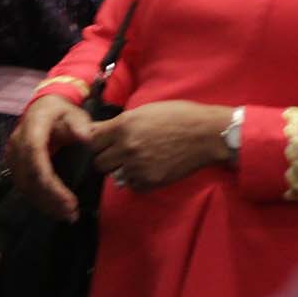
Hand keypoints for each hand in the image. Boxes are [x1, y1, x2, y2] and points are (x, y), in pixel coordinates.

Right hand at [11, 96, 95, 219]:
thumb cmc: (61, 112)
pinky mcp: (14, 165)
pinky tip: (55, 209)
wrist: (43, 108)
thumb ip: (80, 124)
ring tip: (67, 215)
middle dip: (49, 198)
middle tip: (71, 212)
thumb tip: (85, 137)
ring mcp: (13, 155)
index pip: (35, 156)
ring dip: (44, 203)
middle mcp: (17, 143)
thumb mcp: (74, 113)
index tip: (66, 198)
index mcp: (32, 128)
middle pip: (28, 176)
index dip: (48, 180)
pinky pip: (23, 186)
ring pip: (24, 186)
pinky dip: (38, 200)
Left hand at [87, 101, 236, 193]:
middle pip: (99, 162)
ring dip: (122, 170)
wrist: (206, 134)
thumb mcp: (145, 111)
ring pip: (115, 176)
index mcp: (123, 126)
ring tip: (138, 160)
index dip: (97, 142)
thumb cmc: (178, 116)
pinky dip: (137, 180)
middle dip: (107, 158)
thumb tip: (98, 131)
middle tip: (120, 153)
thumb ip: (120, 123)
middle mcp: (127, 147)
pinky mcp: (150, 181)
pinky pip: (132, 185)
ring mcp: (138, 166)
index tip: (104, 143)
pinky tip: (149, 168)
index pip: (91, 141)